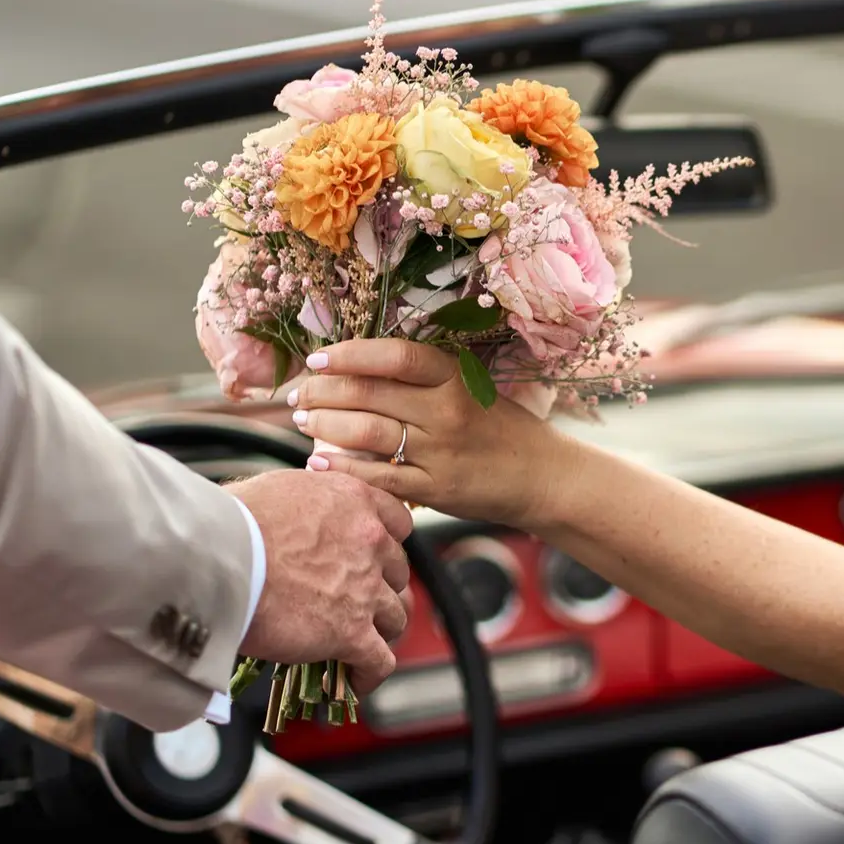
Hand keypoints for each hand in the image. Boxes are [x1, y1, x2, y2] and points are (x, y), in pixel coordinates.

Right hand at [225, 469, 412, 695]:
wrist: (218, 556)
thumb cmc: (233, 520)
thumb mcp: (280, 489)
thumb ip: (307, 502)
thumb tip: (296, 517)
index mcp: (355, 500)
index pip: (398, 523)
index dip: (387, 544)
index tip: (374, 556)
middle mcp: (370, 542)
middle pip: (397, 572)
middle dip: (381, 587)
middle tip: (358, 601)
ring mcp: (366, 590)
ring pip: (394, 616)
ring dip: (379, 629)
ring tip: (359, 642)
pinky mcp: (351, 632)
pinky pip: (379, 661)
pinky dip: (370, 674)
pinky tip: (356, 680)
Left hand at [288, 339, 576, 527]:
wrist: (544, 477)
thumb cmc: (503, 428)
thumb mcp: (473, 388)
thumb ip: (425, 379)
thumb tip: (357, 367)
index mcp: (457, 379)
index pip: (395, 357)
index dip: (350, 354)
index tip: (319, 358)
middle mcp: (447, 412)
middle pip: (369, 393)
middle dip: (322, 391)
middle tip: (299, 394)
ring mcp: (441, 453)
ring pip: (366, 432)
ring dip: (324, 426)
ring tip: (303, 422)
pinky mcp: (437, 489)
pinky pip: (379, 477)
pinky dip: (343, 469)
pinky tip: (319, 462)